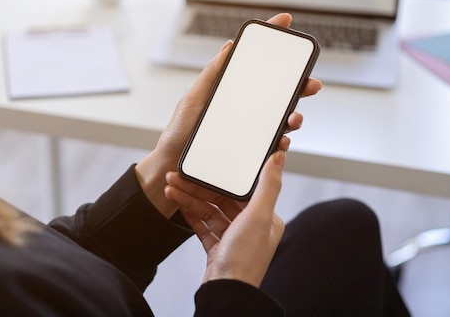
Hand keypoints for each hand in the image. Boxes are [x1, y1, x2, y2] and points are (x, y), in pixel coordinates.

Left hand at [135, 13, 321, 217]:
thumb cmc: (178, 135)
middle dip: (299, 86)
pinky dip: (281, 143)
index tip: (286, 23)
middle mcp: (244, 111)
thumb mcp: (192, 101)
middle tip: (310, 84)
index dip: (272, 44)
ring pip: (280, 120)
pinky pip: (271, 147)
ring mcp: (248, 132)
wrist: (170, 169)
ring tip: (294, 118)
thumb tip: (229, 46)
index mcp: (231, 93)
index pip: (256, 66)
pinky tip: (282, 141)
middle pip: (277, 94)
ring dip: (294, 117)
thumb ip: (211, 76)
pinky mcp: (249, 154)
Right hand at [164, 151, 286, 287]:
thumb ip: (268, 185)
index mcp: (265, 217)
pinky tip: (177, 203)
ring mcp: (233, 238)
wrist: (225, 292)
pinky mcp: (218, 248)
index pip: (240, 189)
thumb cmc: (245, 259)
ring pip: (209, 211)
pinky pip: (202, 225)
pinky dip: (190, 214)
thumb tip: (279, 156)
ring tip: (170, 188)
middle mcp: (251, 226)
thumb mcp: (258, 216)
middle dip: (198, 187)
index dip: (220, 176)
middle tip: (177, 176)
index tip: (203, 165)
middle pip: (221, 198)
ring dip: (189, 198)